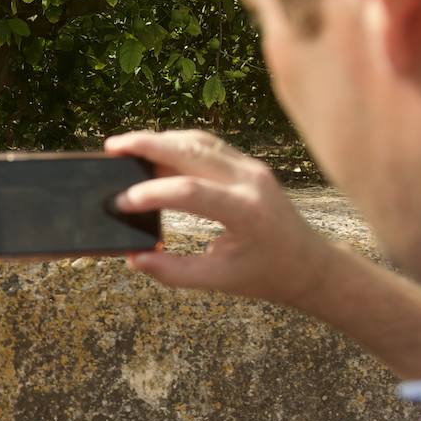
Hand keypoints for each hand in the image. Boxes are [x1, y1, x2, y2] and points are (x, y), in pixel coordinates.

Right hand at [104, 129, 337, 307]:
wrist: (308, 264)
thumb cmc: (265, 275)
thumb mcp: (218, 281)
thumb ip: (173, 272)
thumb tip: (134, 259)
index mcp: (245, 212)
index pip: (189, 191)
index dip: (150, 193)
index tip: (121, 203)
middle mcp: (250, 181)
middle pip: (192, 150)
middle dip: (149, 144)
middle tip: (112, 147)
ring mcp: (251, 168)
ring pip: (198, 141)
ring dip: (161, 139)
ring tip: (125, 147)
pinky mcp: (248, 165)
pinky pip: (208, 146)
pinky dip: (177, 144)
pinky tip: (153, 151)